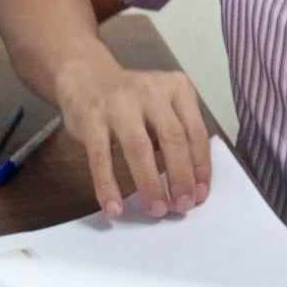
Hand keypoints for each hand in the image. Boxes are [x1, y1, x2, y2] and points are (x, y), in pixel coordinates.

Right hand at [53, 60, 210, 218]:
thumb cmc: (134, 100)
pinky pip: (101, 158)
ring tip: (156, 210)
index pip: (195, 131)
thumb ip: (179, 134)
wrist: (86, 76)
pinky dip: (108, 186)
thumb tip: (192, 185)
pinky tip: (114, 209)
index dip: (200, 166)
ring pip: (139, 148)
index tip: (200, 194)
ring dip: (150, 184)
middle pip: (172, 138)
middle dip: (180, 177)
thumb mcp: (164, 104)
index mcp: (177, 88)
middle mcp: (150, 92)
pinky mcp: (91, 120)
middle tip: (182, 207)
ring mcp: (118, 105)